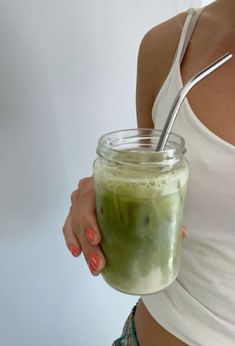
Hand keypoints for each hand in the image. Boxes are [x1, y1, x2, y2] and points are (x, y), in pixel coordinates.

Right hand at [63, 176, 186, 275]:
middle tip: (99, 263)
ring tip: (95, 267)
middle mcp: (87, 189)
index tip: (97, 239)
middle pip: (80, 216)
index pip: (89, 199)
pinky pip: (69, 225)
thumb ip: (161, 207)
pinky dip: (71, 239)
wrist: (125, 166)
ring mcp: (80, 199)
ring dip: (82, 247)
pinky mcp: (77, 209)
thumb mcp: (146, 188)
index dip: (90, 221)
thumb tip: (179, 233)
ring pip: (74, 224)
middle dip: (88, 244)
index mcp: (102, 180)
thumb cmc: (134, 177)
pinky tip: (77, 253)